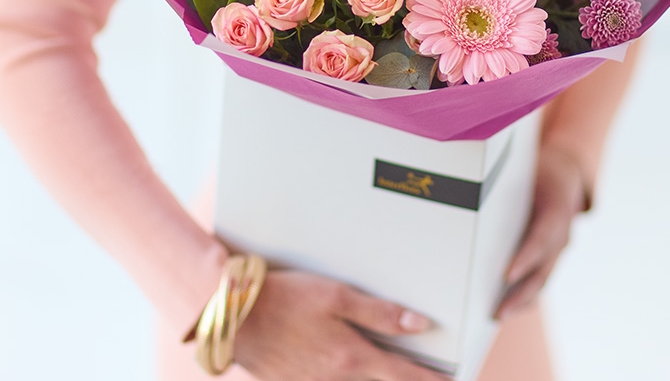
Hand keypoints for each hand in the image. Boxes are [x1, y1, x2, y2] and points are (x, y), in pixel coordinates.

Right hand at [234, 270, 449, 380]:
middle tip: (432, 380)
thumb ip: (380, 313)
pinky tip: (350, 373)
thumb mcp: (337, 295)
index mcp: (351, 356)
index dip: (430, 380)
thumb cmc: (286, 299)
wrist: (237, 317)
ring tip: (395, 373)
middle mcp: (336, 378)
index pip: (403, 374)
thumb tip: (419, 324)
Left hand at [495, 144, 586, 319]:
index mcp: (557, 209)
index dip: (526, 257)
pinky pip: (539, 279)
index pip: (543, 237)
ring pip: (542, 280)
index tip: (507, 274)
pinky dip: (524, 296)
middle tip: (497, 312)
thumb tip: (468, 185)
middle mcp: (562, 234)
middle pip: (543, 270)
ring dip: (521, 301)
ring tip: (496, 317)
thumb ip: (505, 181)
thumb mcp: (525, 167)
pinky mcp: (551, 256)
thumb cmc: (537, 170)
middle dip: (520, 293)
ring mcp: (559, 249)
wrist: (565, 174)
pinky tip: (505, 308)